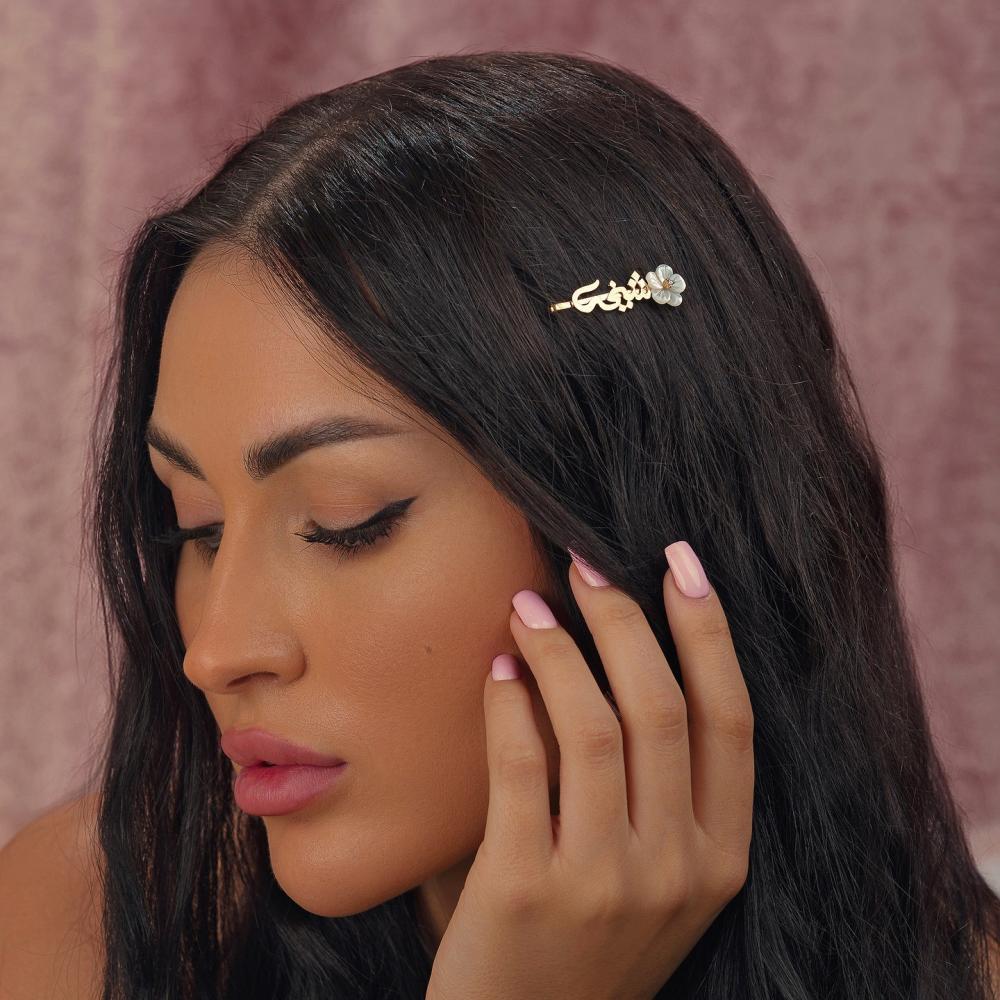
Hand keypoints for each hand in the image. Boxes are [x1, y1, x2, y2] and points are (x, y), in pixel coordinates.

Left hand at [424, 541, 753, 999]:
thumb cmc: (592, 941)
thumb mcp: (660, 878)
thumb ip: (664, 790)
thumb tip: (627, 651)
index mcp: (722, 857)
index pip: (731, 719)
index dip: (708, 630)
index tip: (679, 561)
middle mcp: (676, 867)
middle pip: (661, 707)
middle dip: (624, 618)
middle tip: (585, 565)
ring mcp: (604, 882)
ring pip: (592, 724)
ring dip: (559, 648)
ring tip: (528, 604)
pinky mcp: (525, 888)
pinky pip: (521, 763)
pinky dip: (509, 701)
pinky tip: (499, 668)